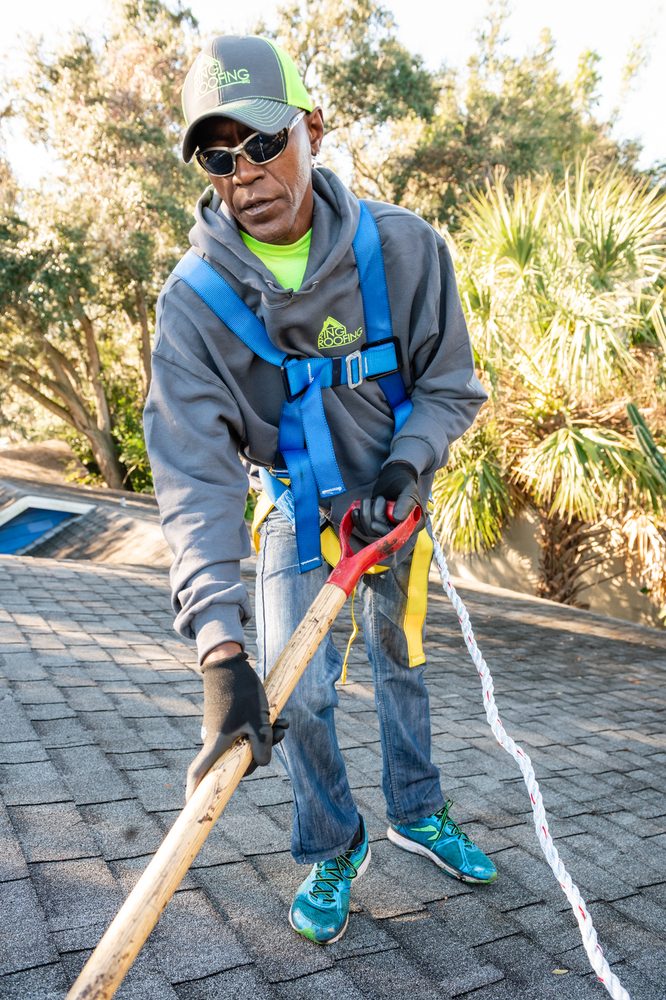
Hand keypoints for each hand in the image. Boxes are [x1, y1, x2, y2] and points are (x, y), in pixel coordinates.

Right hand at [185, 651, 287, 799]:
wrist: (229, 663)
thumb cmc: (241, 692)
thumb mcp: (258, 720)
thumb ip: (263, 745)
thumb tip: (262, 763)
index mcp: (217, 743)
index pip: (199, 772)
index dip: (194, 790)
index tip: (191, 805)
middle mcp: (215, 739)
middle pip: (236, 760)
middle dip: (261, 753)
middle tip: (281, 734)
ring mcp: (221, 729)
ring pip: (245, 744)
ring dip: (266, 737)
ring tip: (283, 723)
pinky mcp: (227, 719)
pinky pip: (245, 732)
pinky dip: (260, 728)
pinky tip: (278, 719)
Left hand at [352, 461, 423, 540]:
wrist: (394, 476)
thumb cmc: (404, 482)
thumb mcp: (408, 491)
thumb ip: (405, 504)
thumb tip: (397, 519)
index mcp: (414, 524)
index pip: (398, 535)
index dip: (384, 532)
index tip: (373, 525)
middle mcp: (400, 529)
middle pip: (381, 534)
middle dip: (374, 517)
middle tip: (377, 499)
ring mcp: (387, 526)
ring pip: (370, 531)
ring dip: (365, 514)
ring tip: (369, 499)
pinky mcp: (375, 523)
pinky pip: (363, 528)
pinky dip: (357, 520)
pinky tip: (356, 510)